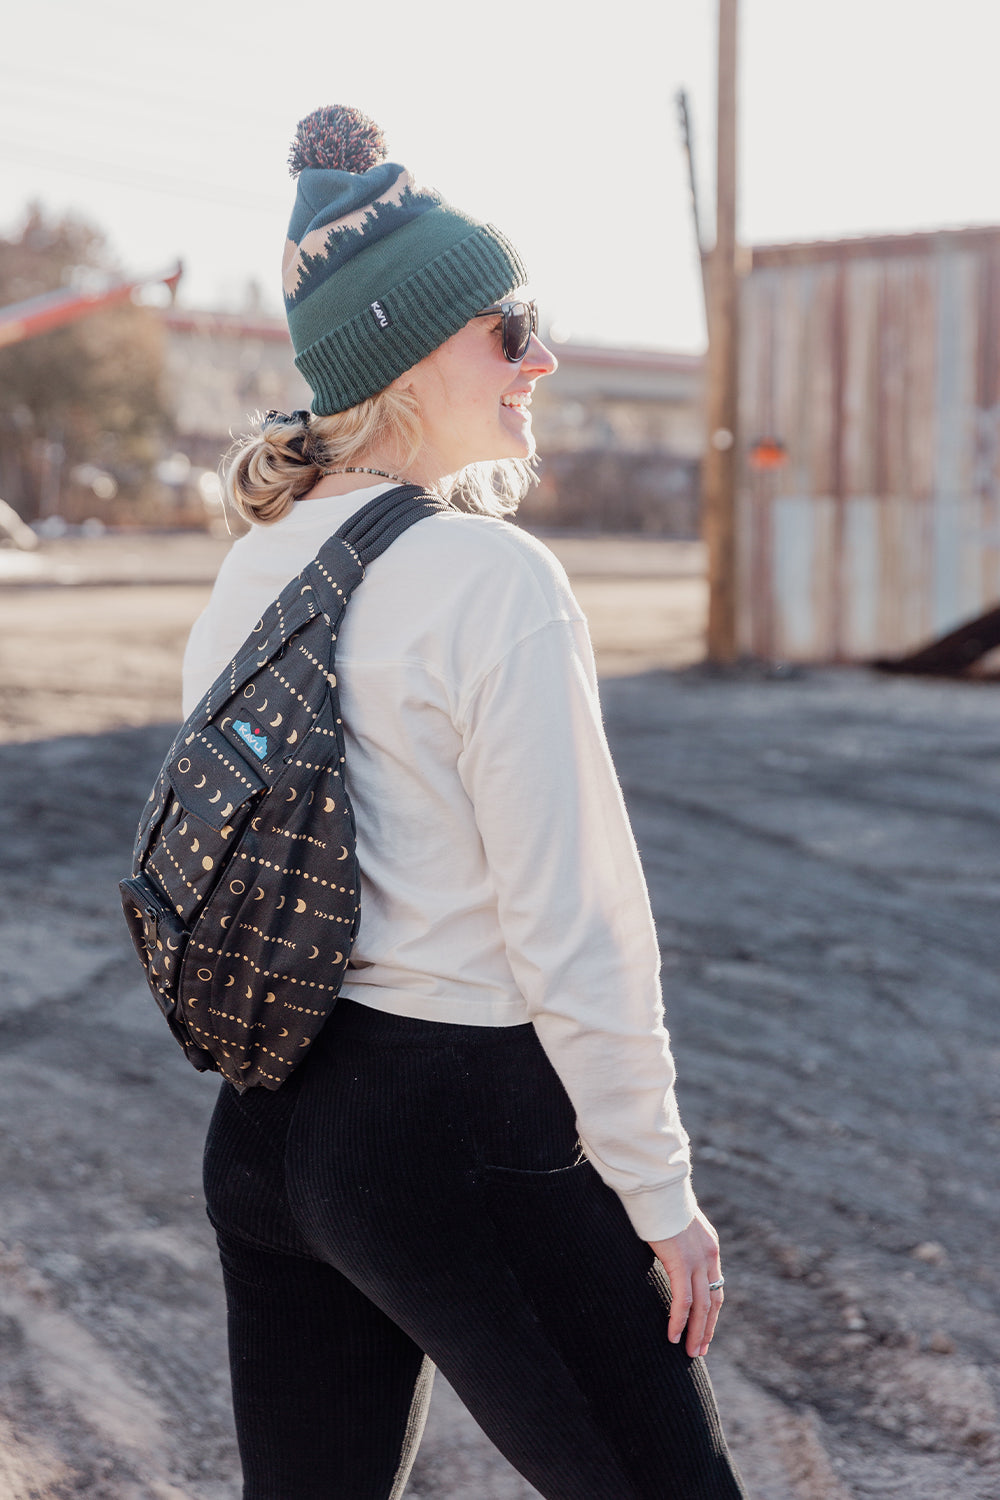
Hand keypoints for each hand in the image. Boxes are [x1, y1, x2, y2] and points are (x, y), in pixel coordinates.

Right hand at [648, 1208, 723, 1358]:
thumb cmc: (658, 1200)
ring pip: (701, 1306)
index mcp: (709, 1246)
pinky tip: (673, 1337)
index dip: (711, 1311)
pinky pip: (683, 1300)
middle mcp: (708, 1255)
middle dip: (707, 1328)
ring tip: (690, 1352)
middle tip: (700, 1350)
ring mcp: (696, 1259)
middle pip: (713, 1301)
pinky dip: (679, 1321)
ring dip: (696, 1332)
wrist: (657, 1184)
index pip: (715, 1285)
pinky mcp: (680, 1262)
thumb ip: (676, 1241)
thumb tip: (665, 1250)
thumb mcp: (675, 1224)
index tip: (705, 1328)